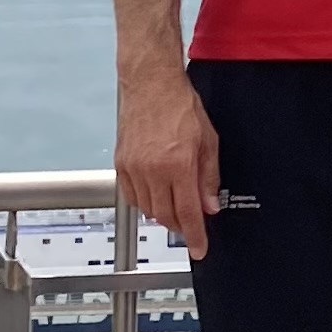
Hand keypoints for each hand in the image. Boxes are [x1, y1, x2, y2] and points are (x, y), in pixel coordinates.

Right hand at [116, 62, 220, 260]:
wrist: (151, 83)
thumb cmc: (180, 104)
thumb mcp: (208, 140)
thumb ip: (208, 177)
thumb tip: (209, 205)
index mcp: (178, 164)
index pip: (188, 212)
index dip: (195, 235)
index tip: (199, 249)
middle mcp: (152, 169)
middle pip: (165, 216)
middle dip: (180, 225)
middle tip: (190, 224)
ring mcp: (133, 168)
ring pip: (147, 209)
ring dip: (162, 214)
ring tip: (174, 205)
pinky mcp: (121, 163)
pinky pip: (132, 196)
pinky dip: (144, 202)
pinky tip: (155, 195)